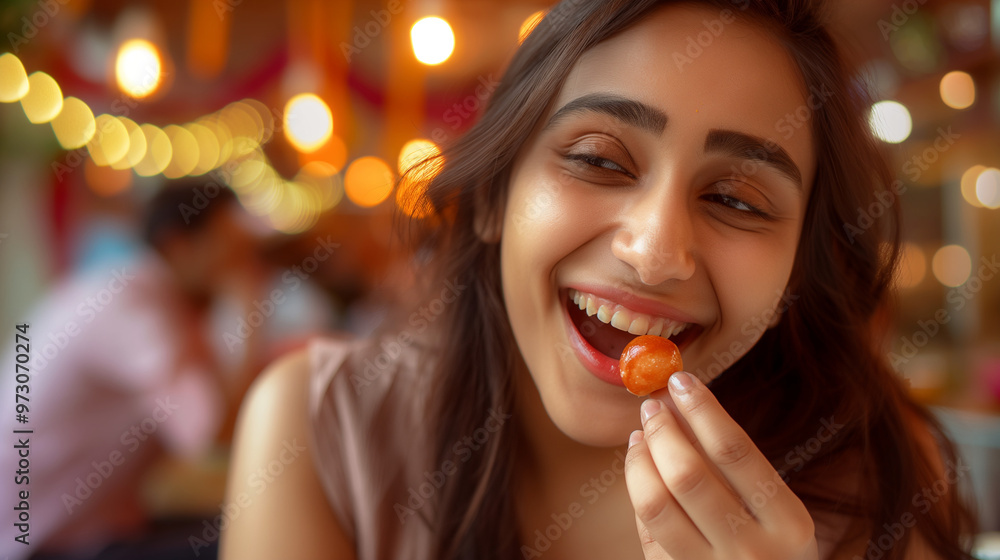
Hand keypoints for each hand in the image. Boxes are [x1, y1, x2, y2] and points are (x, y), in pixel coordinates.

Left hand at [623, 371, 818, 559]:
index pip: (734, 450)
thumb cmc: (775, 554)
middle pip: (688, 474)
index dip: (702, 409)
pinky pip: (648, 535)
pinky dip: (639, 497)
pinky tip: (640, 474)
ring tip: (639, 436)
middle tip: (652, 406)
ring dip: (639, 461)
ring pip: (656, 504)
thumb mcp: (777, 515)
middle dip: (663, 431)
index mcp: (788, 523)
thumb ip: (735, 469)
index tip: (680, 380)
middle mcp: (754, 551)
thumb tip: (680, 405)